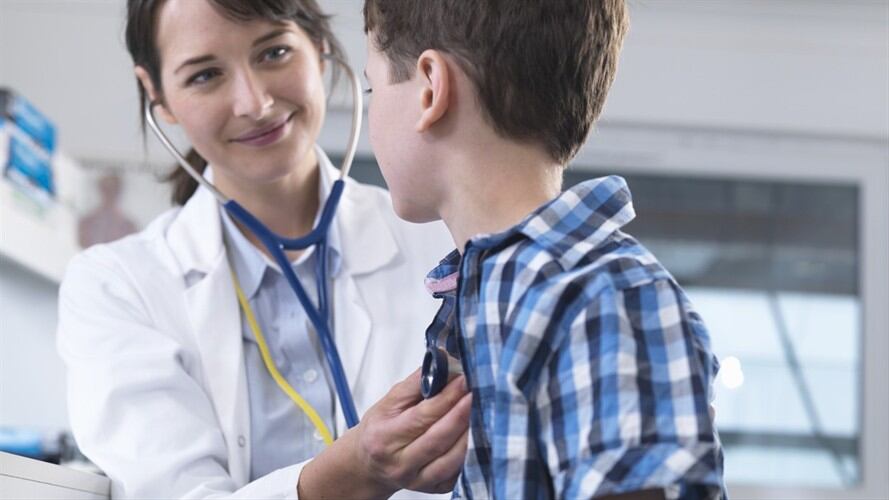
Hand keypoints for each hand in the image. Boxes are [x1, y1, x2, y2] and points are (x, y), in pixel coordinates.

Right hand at [356, 368, 470, 493]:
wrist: (369, 464)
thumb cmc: (379, 431)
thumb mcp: (388, 402)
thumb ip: (415, 383)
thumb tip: (441, 363)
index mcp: (385, 438)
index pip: (421, 417)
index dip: (446, 398)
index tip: (463, 380)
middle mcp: (400, 463)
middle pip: (438, 439)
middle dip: (462, 414)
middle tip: (478, 393)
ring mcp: (418, 480)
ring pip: (451, 459)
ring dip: (470, 435)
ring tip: (482, 412)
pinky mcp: (434, 488)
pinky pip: (458, 473)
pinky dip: (470, 454)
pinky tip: (478, 436)